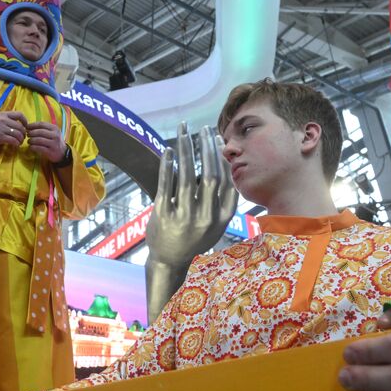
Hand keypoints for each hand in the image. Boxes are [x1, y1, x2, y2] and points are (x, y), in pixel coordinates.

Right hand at [0, 112, 26, 147]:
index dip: (25, 121)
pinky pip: (13, 140)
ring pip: (18, 134)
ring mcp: (2, 128)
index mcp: (4, 114)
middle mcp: (4, 120)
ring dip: (21, 140)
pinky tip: (16, 145)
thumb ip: (8, 120)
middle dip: (24, 134)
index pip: (19, 114)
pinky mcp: (1, 137)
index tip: (26, 126)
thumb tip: (20, 125)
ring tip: (19, 142)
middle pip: (20, 127)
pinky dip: (17, 144)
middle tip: (23, 138)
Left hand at [25, 121, 66, 163]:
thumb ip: (43, 129)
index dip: (33, 125)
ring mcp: (53, 144)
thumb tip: (29, 127)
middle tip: (27, 135)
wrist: (63, 153)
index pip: (42, 124)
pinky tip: (31, 147)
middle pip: (40, 132)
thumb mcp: (52, 132)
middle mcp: (55, 135)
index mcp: (55, 128)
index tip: (27, 127)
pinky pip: (39, 148)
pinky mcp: (50, 152)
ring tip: (29, 141)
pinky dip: (33, 147)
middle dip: (31, 133)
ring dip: (31, 140)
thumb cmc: (54, 141)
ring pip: (39, 140)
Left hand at [145, 122, 237, 266]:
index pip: (227, 181)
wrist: (170, 261)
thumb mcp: (215, 223)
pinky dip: (167, 166)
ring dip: (186, 150)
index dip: (222, 157)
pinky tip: (168, 151)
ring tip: (184, 131)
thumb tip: (223, 160)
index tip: (216, 139)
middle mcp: (205, 218)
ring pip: (187, 177)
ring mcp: (184, 218)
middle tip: (202, 129)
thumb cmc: (194, 236)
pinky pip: (166, 185)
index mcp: (222, 218)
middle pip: (210, 176)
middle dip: (207, 148)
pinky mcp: (163, 216)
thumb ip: (221, 199)